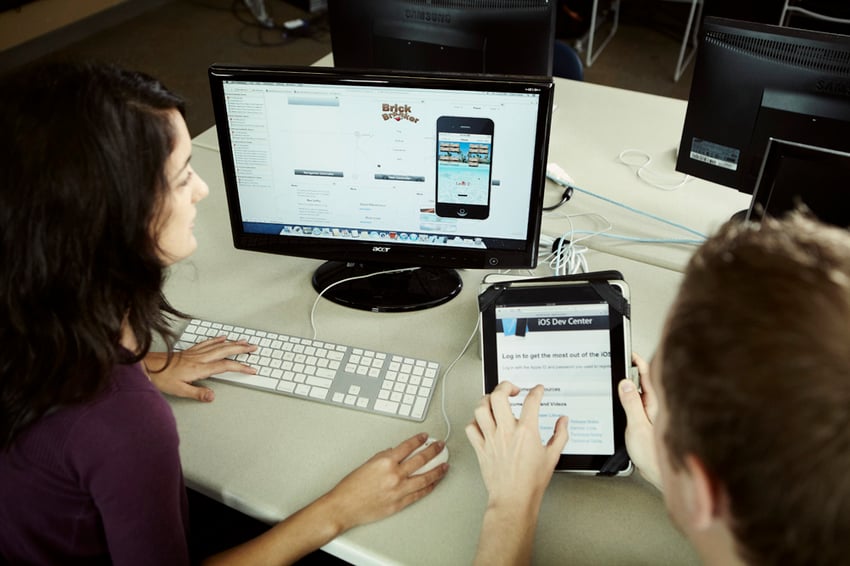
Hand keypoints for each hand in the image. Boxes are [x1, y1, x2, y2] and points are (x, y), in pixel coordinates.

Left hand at [144, 336, 257, 401]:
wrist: (147, 366)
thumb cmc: (160, 378)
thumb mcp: (179, 390)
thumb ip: (197, 393)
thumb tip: (212, 396)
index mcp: (199, 368)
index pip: (225, 366)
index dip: (240, 367)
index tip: (251, 369)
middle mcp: (199, 358)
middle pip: (225, 351)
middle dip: (241, 349)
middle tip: (254, 348)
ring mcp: (195, 353)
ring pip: (218, 345)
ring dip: (233, 343)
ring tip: (244, 342)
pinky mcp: (190, 351)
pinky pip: (207, 342)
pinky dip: (217, 339)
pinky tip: (222, 337)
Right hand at [321, 433, 448, 532]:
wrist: (344, 507)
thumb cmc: (351, 487)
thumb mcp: (367, 464)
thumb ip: (383, 457)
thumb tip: (395, 453)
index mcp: (385, 462)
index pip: (408, 446)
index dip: (418, 440)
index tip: (425, 437)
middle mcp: (394, 475)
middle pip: (421, 460)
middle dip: (433, 451)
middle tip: (441, 446)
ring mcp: (399, 490)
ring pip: (425, 478)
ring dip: (437, 470)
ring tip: (444, 465)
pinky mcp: (400, 503)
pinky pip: (419, 494)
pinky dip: (428, 487)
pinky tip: (434, 483)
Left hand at [466, 381, 567, 509]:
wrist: (514, 500)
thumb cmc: (531, 482)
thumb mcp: (552, 456)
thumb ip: (560, 435)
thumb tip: (563, 422)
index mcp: (526, 432)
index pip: (531, 401)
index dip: (536, 391)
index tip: (537, 390)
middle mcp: (506, 432)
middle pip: (499, 396)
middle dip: (505, 386)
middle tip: (512, 389)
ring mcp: (491, 439)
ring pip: (481, 408)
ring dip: (487, 400)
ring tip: (495, 401)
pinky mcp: (480, 448)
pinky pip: (471, 428)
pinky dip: (475, 421)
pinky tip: (482, 422)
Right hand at [618, 353, 661, 489]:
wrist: (661, 475)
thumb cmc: (654, 455)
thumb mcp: (637, 426)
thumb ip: (631, 403)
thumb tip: (626, 382)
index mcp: (655, 404)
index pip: (647, 375)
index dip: (639, 362)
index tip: (629, 353)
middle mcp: (657, 407)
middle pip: (645, 382)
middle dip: (635, 370)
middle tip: (624, 360)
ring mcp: (653, 415)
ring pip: (643, 394)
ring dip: (633, 385)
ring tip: (622, 376)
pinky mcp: (649, 423)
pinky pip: (640, 405)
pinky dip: (632, 398)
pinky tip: (626, 400)